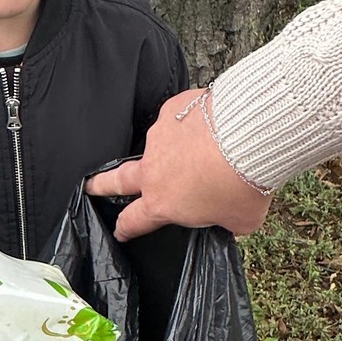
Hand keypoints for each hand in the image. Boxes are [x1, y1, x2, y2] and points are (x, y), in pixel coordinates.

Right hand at [88, 88, 272, 240]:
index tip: (120, 230)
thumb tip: (229, 218)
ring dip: (171, 149)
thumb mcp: (240, 219)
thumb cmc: (245, 183)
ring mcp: (159, 137)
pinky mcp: (172, 110)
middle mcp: (153, 170)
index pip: (135, 220)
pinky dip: (189, 123)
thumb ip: (227, 222)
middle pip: (118, 179)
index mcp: (163, 203)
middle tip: (90, 185)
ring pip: (158, 146)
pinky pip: (177, 119)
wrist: (251, 136)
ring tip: (197, 147)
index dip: (126, 228)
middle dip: (101, 185)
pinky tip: (207, 124)